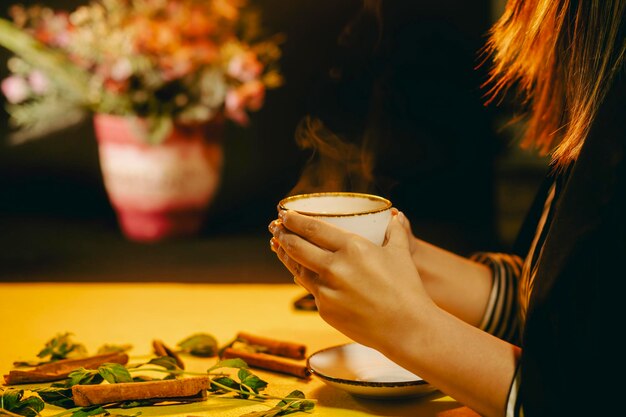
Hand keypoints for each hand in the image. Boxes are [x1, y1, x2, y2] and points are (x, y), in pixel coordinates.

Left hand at [268, 209, 434, 351]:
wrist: (406, 328)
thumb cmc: (407, 289)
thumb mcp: (400, 254)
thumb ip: (395, 232)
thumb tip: (397, 217)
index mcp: (352, 248)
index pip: (312, 228)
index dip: (294, 220)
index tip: (284, 214)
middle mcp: (335, 267)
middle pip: (297, 246)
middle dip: (282, 234)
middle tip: (275, 226)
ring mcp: (327, 290)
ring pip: (297, 268)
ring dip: (285, 255)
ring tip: (279, 246)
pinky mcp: (324, 309)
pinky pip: (309, 289)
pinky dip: (303, 277)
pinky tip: (298, 272)